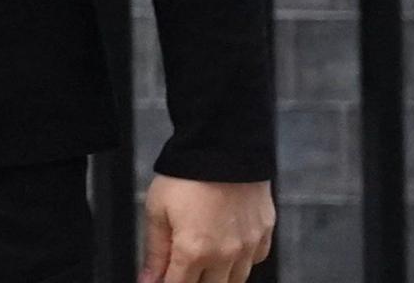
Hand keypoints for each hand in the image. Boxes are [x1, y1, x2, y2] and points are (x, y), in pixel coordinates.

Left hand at [139, 175, 272, 282]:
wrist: (224, 145)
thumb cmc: (188, 174)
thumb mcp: (157, 210)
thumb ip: (154, 251)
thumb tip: (148, 279)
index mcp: (195, 251)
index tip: (161, 279)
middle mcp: (226, 255)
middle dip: (191, 281)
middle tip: (181, 266)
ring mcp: (249, 246)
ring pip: (235, 281)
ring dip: (217, 277)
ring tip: (203, 259)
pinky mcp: (264, 234)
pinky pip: (253, 261)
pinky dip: (240, 261)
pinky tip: (227, 247)